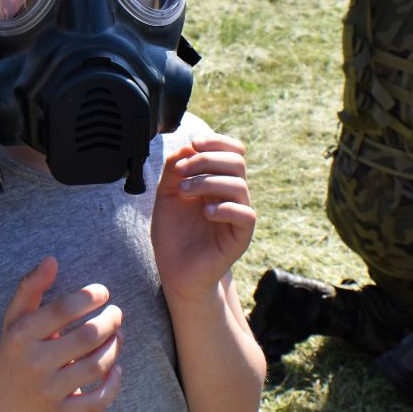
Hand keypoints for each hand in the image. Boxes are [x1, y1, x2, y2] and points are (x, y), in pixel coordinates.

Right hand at [0, 256, 122, 411]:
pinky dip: (112, 387)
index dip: (89, 296)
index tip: (103, 292)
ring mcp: (47, 391)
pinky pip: (94, 403)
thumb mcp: (15, 317)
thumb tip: (52, 260)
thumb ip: (32, 286)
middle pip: (86, 338)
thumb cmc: (13, 350)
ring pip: (95, 367)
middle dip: (110, 321)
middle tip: (117, 313)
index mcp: (22, 335)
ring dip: (114, 347)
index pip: (63, 309)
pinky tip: (116, 369)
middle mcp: (34, 363)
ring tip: (118, 335)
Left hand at [151, 135, 255, 303]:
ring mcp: (238, 215)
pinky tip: (205, 213)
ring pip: (239, 185)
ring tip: (184, 192)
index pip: (233, 151)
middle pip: (237, 162)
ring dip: (208, 181)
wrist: (176, 270)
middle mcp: (232, 195)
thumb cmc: (173, 233)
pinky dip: (224, 208)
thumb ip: (175, 169)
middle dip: (206, 160)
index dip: (217, 141)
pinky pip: (245, 214)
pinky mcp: (240, 236)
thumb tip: (189, 146)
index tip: (193, 144)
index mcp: (218, 180)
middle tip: (181, 171)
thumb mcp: (167, 194)